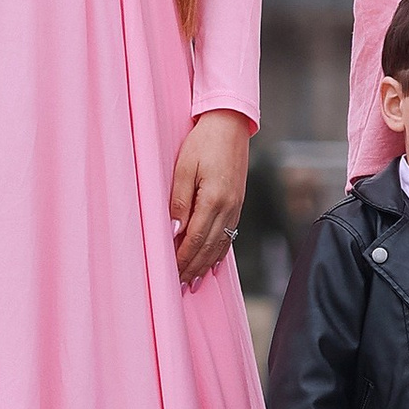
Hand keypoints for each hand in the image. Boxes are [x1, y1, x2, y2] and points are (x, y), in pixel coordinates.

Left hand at [171, 110, 249, 285]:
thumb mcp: (183, 168)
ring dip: (205, 265)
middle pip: (209, 247)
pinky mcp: (238, 203)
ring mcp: (236, 206)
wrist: (230, 123)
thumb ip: (179, 201)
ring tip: (192, 282)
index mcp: (214, 199)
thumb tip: (174, 232)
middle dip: (193, 268)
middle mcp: (229, 207)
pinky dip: (219, 253)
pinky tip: (212, 264)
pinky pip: (229, 235)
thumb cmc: (203, 141)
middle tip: (179, 285)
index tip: (170, 273)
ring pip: (220, 245)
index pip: (195, 239)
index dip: (182, 259)